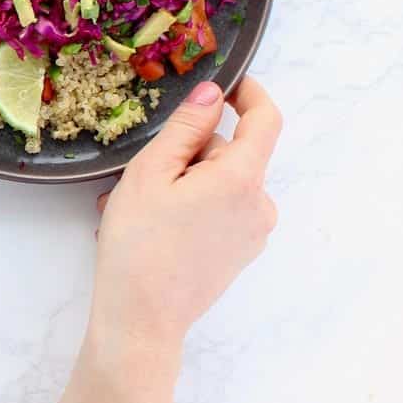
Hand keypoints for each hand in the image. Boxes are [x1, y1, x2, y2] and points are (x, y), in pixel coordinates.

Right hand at [89, 75, 280, 355]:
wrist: (142, 321)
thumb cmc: (139, 244)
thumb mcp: (151, 172)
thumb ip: (186, 127)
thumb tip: (213, 94)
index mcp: (242, 179)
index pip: (266, 119)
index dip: (249, 93)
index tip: (225, 82)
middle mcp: (260, 205)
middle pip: (233, 153)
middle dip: (191, 150)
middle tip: (140, 170)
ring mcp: (253, 232)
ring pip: (224, 181)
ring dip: (185, 180)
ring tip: (136, 203)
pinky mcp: (241, 252)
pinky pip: (222, 209)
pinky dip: (191, 205)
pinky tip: (154, 223)